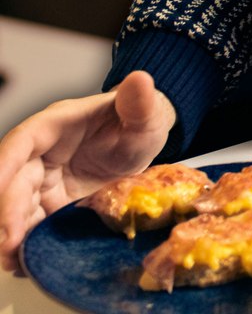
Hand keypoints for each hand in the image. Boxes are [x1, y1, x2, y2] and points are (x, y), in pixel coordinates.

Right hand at [0, 71, 174, 272]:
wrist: (142, 143)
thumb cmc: (138, 122)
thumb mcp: (145, 115)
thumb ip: (140, 101)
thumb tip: (140, 79)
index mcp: (54, 125)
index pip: (20, 142)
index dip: (4, 164)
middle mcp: (41, 154)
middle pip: (12, 182)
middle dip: (6, 212)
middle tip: (9, 242)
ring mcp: (44, 181)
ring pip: (17, 206)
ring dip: (11, 233)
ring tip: (14, 261)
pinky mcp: (52, 203)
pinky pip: (33, 223)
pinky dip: (29, 242)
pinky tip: (29, 263)